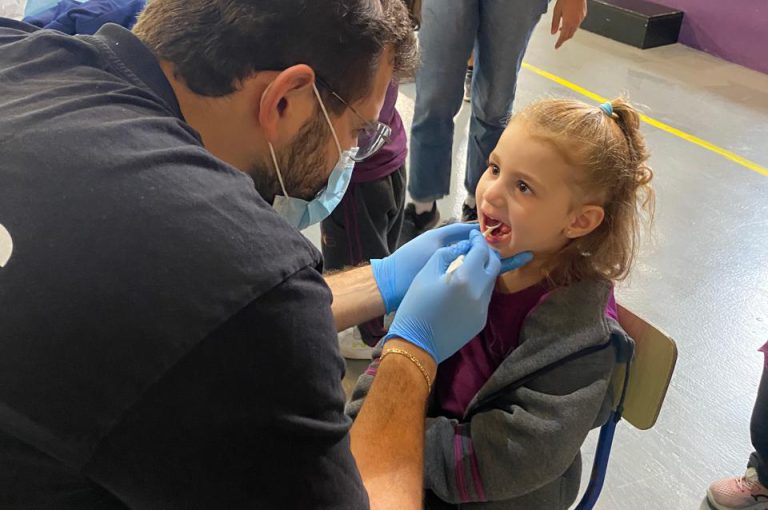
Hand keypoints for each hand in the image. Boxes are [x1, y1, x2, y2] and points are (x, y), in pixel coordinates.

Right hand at [383, 230, 500, 362]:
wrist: (415, 343)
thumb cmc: (415, 305)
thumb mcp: (426, 273)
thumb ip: (447, 254)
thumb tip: (462, 247)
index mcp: (464, 278)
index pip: (480, 251)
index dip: (477, 240)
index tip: (473, 234)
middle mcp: (479, 293)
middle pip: (494, 265)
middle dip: (487, 253)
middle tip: (477, 247)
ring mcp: (482, 309)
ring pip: (491, 282)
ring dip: (484, 270)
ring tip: (472, 265)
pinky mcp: (481, 321)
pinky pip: (485, 298)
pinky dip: (480, 287)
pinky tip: (467, 286)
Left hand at [551, 0, 586, 48]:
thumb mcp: (557, 10)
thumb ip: (555, 22)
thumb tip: (553, 32)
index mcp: (568, 22)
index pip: (563, 36)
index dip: (559, 43)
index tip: (556, 47)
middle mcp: (576, 22)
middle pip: (570, 35)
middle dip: (564, 39)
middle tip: (559, 41)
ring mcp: (581, 18)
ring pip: (574, 30)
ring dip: (568, 32)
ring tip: (562, 31)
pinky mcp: (583, 14)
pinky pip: (578, 24)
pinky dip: (572, 26)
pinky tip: (568, 23)